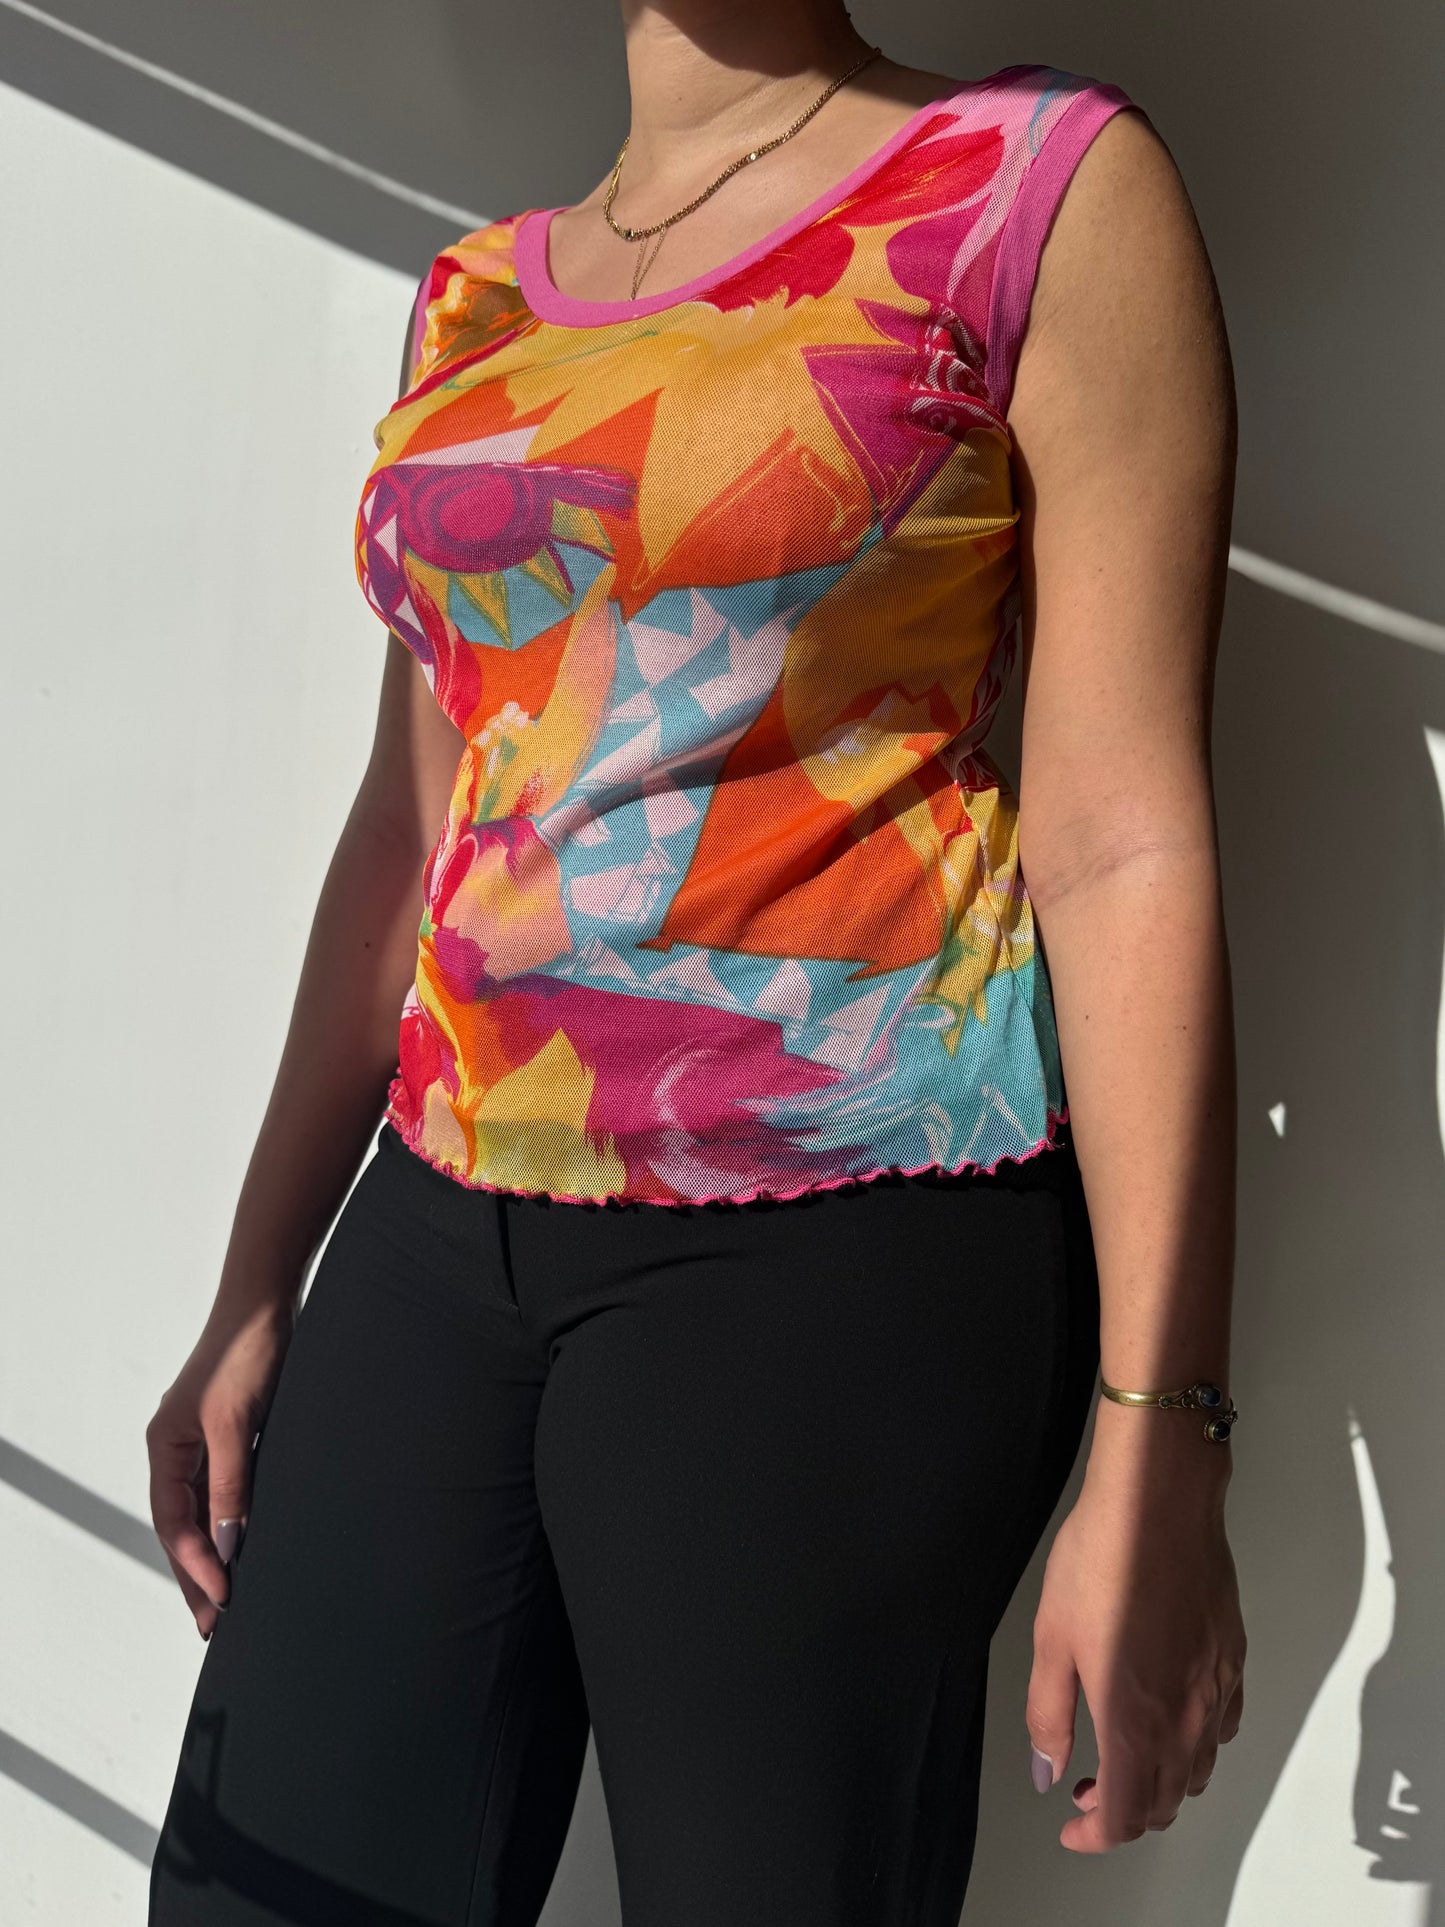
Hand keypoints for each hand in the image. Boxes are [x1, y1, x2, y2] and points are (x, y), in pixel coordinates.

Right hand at [146, 1294, 295, 1638]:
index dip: (194, 1565)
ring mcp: (204, 1441)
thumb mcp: (235, 1424)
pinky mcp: (234, 1433)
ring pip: (204, 1511)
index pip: (174, 1523)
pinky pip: (226, 1490)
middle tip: (213, 1624)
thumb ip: (230, 1485)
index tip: (220, 1601)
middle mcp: (179, 1448)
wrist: (268, 1302)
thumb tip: (228, 1545)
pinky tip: (246, 1546)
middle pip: (183, 1525)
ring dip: (214, 1553)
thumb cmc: (247, 1353)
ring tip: (226, 1599)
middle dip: (196, 1573)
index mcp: (166, 1446)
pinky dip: (234, 1521)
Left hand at [1024, 1437, 1245, 1850]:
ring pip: (1198, 1771)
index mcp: (1133, 1721)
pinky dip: (1197, 1746)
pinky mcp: (1232, 1660)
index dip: (1094, 1835)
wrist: (1160, 1502)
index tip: (1071, 1828)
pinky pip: (1224, 1728)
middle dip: (1122, 1812)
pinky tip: (1171, 1720)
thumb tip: (1047, 1770)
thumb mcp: (1051, 1639)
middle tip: (1085, 1792)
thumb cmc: (1102, 1560)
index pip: (1125, 1816)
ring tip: (1122, 1758)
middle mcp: (1184, 1718)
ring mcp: (1216, 1690)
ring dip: (1160, 1783)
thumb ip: (1048, 1714)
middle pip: (1164, 1803)